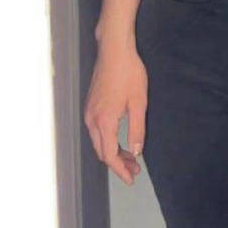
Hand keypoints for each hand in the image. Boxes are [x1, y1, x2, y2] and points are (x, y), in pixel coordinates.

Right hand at [83, 39, 146, 185]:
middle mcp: (92, 119)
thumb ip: (137, 130)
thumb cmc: (128, 72)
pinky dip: (107, 140)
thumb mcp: (139, 103)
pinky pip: (96, 130)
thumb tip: (136, 152)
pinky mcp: (90, 104)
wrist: (114, 49)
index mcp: (104, 121)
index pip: (109, 155)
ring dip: (112, 152)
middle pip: (102, 151)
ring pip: (98, 141)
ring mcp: (89, 111)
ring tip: (130, 157)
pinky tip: (119, 139)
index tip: (132, 178)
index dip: (120, 170)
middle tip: (134, 170)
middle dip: (117, 163)